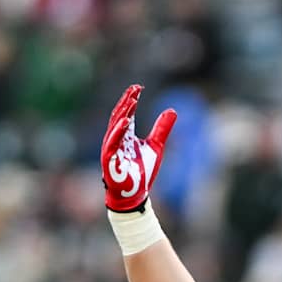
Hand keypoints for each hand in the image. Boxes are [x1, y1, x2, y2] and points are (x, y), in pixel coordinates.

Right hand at [101, 84, 176, 212]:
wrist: (136, 194)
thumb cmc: (142, 172)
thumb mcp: (156, 146)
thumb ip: (162, 129)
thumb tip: (172, 110)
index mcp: (125, 135)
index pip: (127, 113)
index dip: (132, 100)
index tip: (139, 87)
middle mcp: (116, 139)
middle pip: (120, 116)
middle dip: (127, 102)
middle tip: (135, 89)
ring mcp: (111, 149)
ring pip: (115, 127)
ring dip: (123, 113)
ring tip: (131, 101)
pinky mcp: (110, 160)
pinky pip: (113, 143)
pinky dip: (118, 132)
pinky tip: (126, 122)